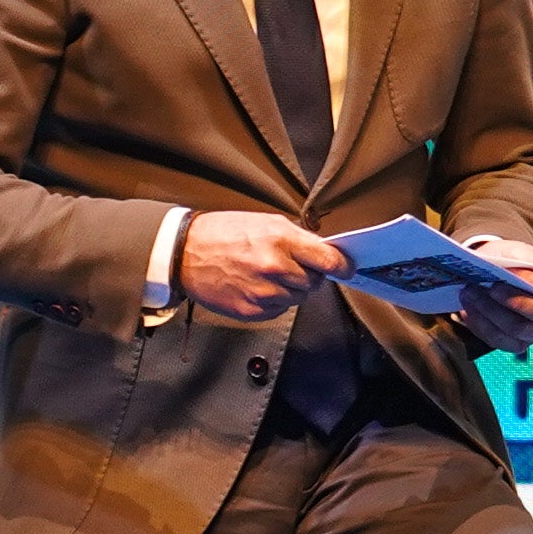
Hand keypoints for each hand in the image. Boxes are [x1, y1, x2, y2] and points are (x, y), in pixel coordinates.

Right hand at [175, 211, 347, 324]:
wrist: (186, 253)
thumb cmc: (224, 233)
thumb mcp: (265, 222)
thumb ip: (299, 238)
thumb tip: (326, 252)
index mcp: (281, 240)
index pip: (328, 260)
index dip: (341, 266)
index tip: (347, 268)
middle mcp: (275, 268)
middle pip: (316, 281)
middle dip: (309, 274)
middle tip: (291, 265)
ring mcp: (264, 292)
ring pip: (299, 297)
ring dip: (292, 288)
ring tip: (268, 274)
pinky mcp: (253, 311)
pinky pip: (280, 309)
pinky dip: (275, 300)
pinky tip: (257, 285)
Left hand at [452, 234, 532, 344]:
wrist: (495, 276)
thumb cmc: (513, 263)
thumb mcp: (522, 254)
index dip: (529, 282)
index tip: (506, 272)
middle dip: (511, 302)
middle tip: (487, 287)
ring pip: (517, 330)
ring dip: (490, 312)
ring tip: (470, 293)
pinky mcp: (518, 344)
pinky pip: (499, 340)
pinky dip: (481, 325)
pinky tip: (468, 309)